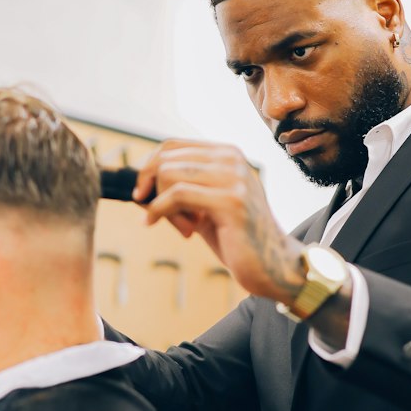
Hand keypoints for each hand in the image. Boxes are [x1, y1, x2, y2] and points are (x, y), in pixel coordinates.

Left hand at [133, 140, 306, 304]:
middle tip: (165, 219)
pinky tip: (181, 232)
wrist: (273, 265)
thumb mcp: (204, 206)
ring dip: (163, 205)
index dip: (148, 169)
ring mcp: (234, 177)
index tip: (141, 195)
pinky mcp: (232, 201)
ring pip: (168, 174)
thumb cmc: (235, 237)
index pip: (171, 145)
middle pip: (165, 159)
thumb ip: (179, 189)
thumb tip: (138, 185)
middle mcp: (232, 158)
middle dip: (155, 191)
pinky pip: (178, 195)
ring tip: (183, 228)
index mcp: (227, 153)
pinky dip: (163, 213)